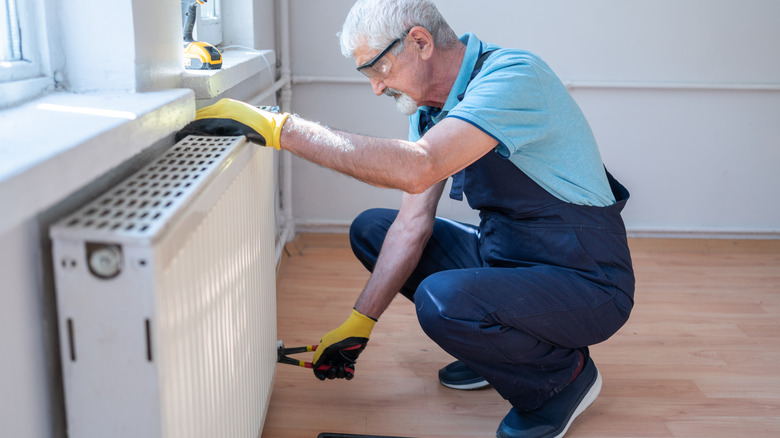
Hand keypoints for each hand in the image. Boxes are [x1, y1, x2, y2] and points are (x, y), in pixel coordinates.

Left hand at [175, 98, 289, 148]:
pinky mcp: (231, 122)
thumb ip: (224, 120)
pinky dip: (202, 131)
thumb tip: (210, 128)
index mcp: (226, 104)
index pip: (205, 112)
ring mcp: (227, 114)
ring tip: (182, 133)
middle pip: (202, 115)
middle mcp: (225, 106)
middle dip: (190, 123)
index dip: (194, 120)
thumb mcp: (238, 118)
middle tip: (179, 131)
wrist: (271, 127)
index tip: (185, 126)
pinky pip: (212, 127)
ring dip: (193, 128)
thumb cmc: (257, 125)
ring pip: (205, 120)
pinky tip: (195, 135)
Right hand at [312, 308, 375, 379]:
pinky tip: (350, 373)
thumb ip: (318, 356)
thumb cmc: (340, 337)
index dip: (319, 373)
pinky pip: (348, 373)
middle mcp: (332, 357)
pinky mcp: (350, 362)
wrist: (356, 332)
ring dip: (340, 373)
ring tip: (342, 365)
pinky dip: (348, 375)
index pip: (318, 366)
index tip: (322, 377)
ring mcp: (341, 360)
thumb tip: (314, 366)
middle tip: (334, 368)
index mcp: (324, 353)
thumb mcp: (326, 346)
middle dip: (330, 373)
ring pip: (338, 374)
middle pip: (328, 372)